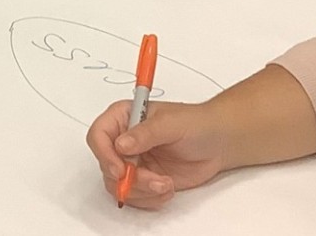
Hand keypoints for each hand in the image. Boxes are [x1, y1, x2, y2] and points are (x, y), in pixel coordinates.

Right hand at [86, 101, 231, 209]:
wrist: (217, 143)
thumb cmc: (196, 124)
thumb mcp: (171, 123)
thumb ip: (145, 133)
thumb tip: (121, 144)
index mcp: (124, 117)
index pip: (98, 135)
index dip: (104, 154)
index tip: (121, 170)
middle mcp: (123, 140)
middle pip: (107, 165)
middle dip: (130, 179)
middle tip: (155, 180)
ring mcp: (133, 162)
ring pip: (118, 185)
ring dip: (142, 191)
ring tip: (166, 184)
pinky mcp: (144, 180)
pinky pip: (134, 197)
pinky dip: (150, 198)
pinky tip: (167, 188)